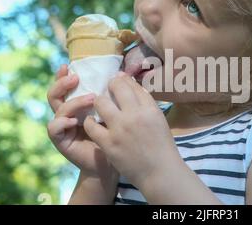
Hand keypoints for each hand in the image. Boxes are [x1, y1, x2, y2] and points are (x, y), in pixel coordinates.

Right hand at [46, 65, 117, 180]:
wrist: (112, 164)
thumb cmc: (116, 136)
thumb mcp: (115, 113)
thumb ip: (112, 97)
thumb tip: (121, 74)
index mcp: (78, 105)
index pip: (67, 87)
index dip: (64, 75)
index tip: (71, 65)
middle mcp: (67, 114)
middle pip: (55, 93)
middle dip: (62, 83)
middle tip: (76, 78)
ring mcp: (63, 127)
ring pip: (58, 108)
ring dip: (74, 101)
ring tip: (91, 99)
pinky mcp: (61, 141)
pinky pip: (54, 128)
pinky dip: (62, 122)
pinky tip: (74, 121)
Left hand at [83, 72, 182, 189]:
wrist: (159, 172)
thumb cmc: (162, 146)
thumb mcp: (158, 119)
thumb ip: (146, 102)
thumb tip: (131, 84)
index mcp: (149, 108)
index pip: (131, 84)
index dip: (121, 79)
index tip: (117, 81)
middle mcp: (135, 115)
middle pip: (116, 87)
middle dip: (109, 86)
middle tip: (107, 92)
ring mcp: (120, 129)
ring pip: (100, 102)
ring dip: (99, 102)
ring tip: (100, 107)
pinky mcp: (108, 144)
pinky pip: (91, 125)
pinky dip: (90, 122)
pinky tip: (92, 123)